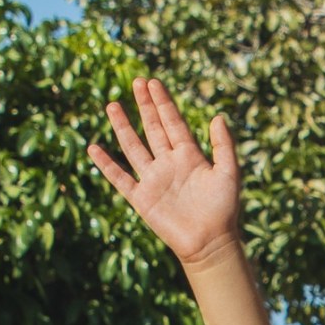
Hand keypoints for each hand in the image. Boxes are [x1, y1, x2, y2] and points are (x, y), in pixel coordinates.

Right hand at [89, 78, 241, 268]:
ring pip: (133, 147)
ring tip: (112, 105)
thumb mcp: (229, 173)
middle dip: (145, 106)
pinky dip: (106, 165)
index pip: (173, 123)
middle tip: (137, 82)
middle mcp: (169, 164)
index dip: (163, 103)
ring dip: (123, 127)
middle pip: (153, 128)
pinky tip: (94, 149)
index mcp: (189, 156)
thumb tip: (218, 117)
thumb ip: (224, 145)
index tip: (153, 83)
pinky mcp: (142, 199)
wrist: (210, 242)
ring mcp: (153, 180)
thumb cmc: (224, 210)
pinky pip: (120, 178)